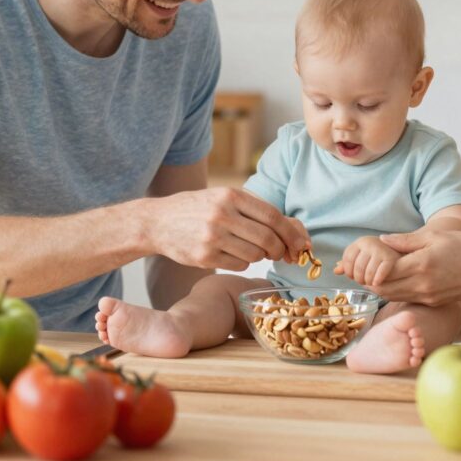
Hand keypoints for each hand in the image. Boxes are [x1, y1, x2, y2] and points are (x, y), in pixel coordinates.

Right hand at [143, 187, 309, 270]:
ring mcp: (212, 237)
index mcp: (231, 195)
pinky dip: (243, 262)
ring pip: (255, 254)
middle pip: (267, 238)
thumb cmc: (199, 208)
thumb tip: (295, 229)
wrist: (158, 222)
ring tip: (251, 249)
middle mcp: (222, 215)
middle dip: (281, 249)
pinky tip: (234, 254)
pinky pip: (238, 264)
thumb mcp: (225, 197)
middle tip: (281, 253)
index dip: (291, 232)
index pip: (272, 216)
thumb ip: (256, 209)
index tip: (301, 243)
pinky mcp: (204, 257)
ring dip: (261, 256)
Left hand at [334, 236, 399, 286]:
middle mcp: (369, 242)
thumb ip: (349, 262)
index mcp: (361, 241)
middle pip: (356, 268)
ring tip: (371, 283)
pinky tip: (377, 283)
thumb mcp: (364, 255)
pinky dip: (377, 281)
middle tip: (364, 282)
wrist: (403, 251)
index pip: (347, 260)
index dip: (348, 272)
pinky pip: (379, 274)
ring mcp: (380, 249)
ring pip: (367, 273)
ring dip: (368, 282)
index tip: (353, 277)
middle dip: (359, 279)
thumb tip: (336, 270)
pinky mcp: (390, 258)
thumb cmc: (381, 256)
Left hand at [375, 229, 460, 305]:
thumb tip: (382, 240)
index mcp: (421, 265)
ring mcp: (428, 297)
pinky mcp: (434, 302)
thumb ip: (406, 240)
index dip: (371, 266)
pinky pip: (408, 299)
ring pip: (394, 296)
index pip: (384, 272)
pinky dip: (398, 291)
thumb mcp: (436, 236)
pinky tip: (398, 279)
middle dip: (372, 279)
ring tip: (379, 273)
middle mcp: (422, 285)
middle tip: (367, 267)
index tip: (368, 257)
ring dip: (383, 287)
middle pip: (385, 289)